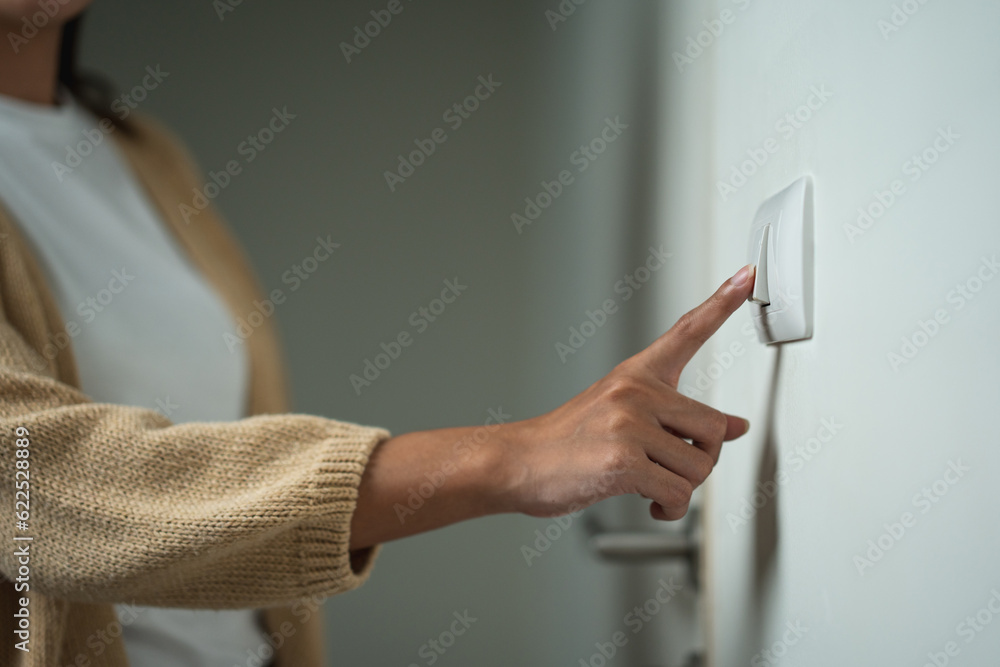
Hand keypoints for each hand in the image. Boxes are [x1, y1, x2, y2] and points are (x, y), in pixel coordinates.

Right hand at [503, 264, 754, 520]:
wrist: (517, 462)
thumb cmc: (567, 442)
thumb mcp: (623, 417)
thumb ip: (679, 418)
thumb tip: (736, 427)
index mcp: (635, 376)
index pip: (686, 331)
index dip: (721, 302)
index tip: (747, 274)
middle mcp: (634, 393)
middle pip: (712, 429)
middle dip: (701, 461)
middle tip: (670, 469)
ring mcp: (628, 425)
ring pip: (699, 467)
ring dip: (682, 489)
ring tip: (651, 486)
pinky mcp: (623, 461)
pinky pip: (677, 493)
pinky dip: (670, 508)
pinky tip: (650, 503)